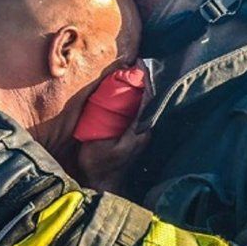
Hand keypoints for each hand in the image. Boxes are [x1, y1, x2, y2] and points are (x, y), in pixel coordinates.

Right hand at [78, 60, 152, 192]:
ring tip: (125, 69)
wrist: (100, 184)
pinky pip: (132, 110)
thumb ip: (120, 127)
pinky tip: (119, 88)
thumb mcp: (105, 144)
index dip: (145, 78)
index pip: (147, 97)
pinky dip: (128, 97)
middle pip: (145, 97)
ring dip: (134, 86)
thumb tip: (133, 107)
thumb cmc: (99, 165)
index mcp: (139, 128)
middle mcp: (142, 128)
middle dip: (140, 78)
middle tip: (130, 61)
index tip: (138, 61)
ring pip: (139, 103)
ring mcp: (137, 131)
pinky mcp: (130, 134)